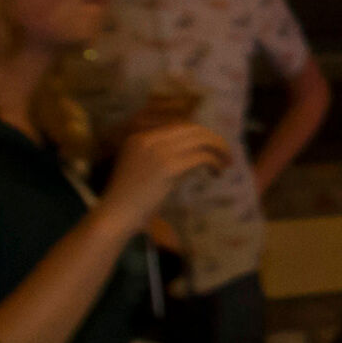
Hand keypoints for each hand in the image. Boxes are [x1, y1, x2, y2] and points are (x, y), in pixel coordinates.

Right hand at [103, 119, 236, 229]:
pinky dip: (215, 162)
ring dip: (219, 149)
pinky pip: (202, 157)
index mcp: (140, 137)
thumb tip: (194, 155)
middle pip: (192, 129)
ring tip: (226, 163)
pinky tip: (217, 172)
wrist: (115, 216)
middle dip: (213, 140)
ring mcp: (158, 151)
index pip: (179, 126)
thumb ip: (162, 158)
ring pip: (201, 139)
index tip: (211, 148)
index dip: (199, 135)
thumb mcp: (142, 170)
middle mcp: (149, 139)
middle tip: (226, 155)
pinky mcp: (168, 167)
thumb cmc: (127, 201)